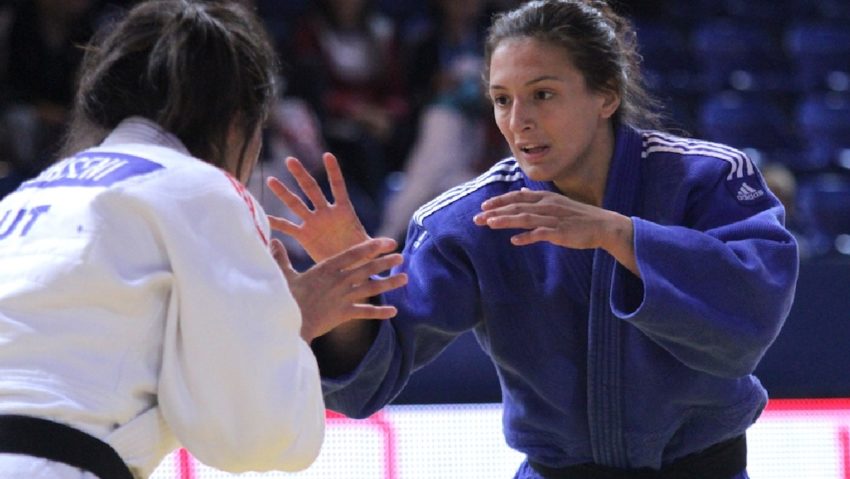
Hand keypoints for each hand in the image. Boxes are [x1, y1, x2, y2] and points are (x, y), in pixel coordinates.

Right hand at [266, 153, 369, 262]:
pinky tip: (262, 217)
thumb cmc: (362, 254)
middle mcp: (326, 213)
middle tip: (290, 160)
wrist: (350, 267)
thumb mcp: (370, 248)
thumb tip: (394, 244)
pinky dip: (276, 223)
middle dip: (301, 176)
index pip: (338, 187)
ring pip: (296, 204)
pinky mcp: (305, 236)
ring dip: (284, 192)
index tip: (328, 156)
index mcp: (344, 212)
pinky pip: (288, 227)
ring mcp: (314, 223)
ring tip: (272, 179)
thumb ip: (377, 244)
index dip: (334, 173)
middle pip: (312, 190)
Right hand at [271, 237, 407, 342]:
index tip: (386, 241)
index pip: (352, 254)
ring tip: (404, 278)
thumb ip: (281, 257)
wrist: (287, 324)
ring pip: (370, 288)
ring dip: (389, 283)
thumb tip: (271, 240)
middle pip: (366, 268)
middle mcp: (338, 281)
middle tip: (401, 257)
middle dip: (385, 262)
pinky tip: (393, 311)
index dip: (371, 246)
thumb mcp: (282, 276)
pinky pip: (365, 313)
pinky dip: (379, 313)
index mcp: (326, 268)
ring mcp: (343, 297)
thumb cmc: (284, 298)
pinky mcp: (343, 314)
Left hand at [473, 188, 638, 275]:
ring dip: (506, 221)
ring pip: (525, 218)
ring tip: (489, 224)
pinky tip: (515, 241)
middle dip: (496, 212)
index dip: (500, 201)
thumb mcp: (556, 202)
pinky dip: (527, 237)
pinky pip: (541, 234)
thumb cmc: (578, 216)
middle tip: (477, 218)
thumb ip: (537, 198)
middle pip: (516, 207)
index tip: (484, 206)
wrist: (603, 226)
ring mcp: (554, 219)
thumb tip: (521, 192)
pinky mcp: (561, 232)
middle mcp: (547, 206)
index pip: (517, 197)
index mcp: (545, 198)